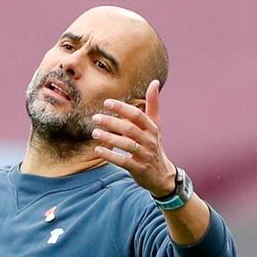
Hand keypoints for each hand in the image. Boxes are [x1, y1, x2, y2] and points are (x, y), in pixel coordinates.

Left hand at [90, 80, 175, 195]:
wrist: (161, 174)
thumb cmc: (153, 145)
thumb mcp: (155, 125)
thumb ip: (153, 104)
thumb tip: (155, 82)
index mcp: (152, 128)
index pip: (137, 115)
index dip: (122, 108)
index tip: (107, 103)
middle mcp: (150, 140)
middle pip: (130, 129)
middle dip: (112, 123)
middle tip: (95, 118)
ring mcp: (145, 155)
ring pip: (127, 145)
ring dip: (109, 138)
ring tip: (94, 133)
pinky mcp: (139, 169)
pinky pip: (124, 161)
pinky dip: (111, 156)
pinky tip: (98, 150)